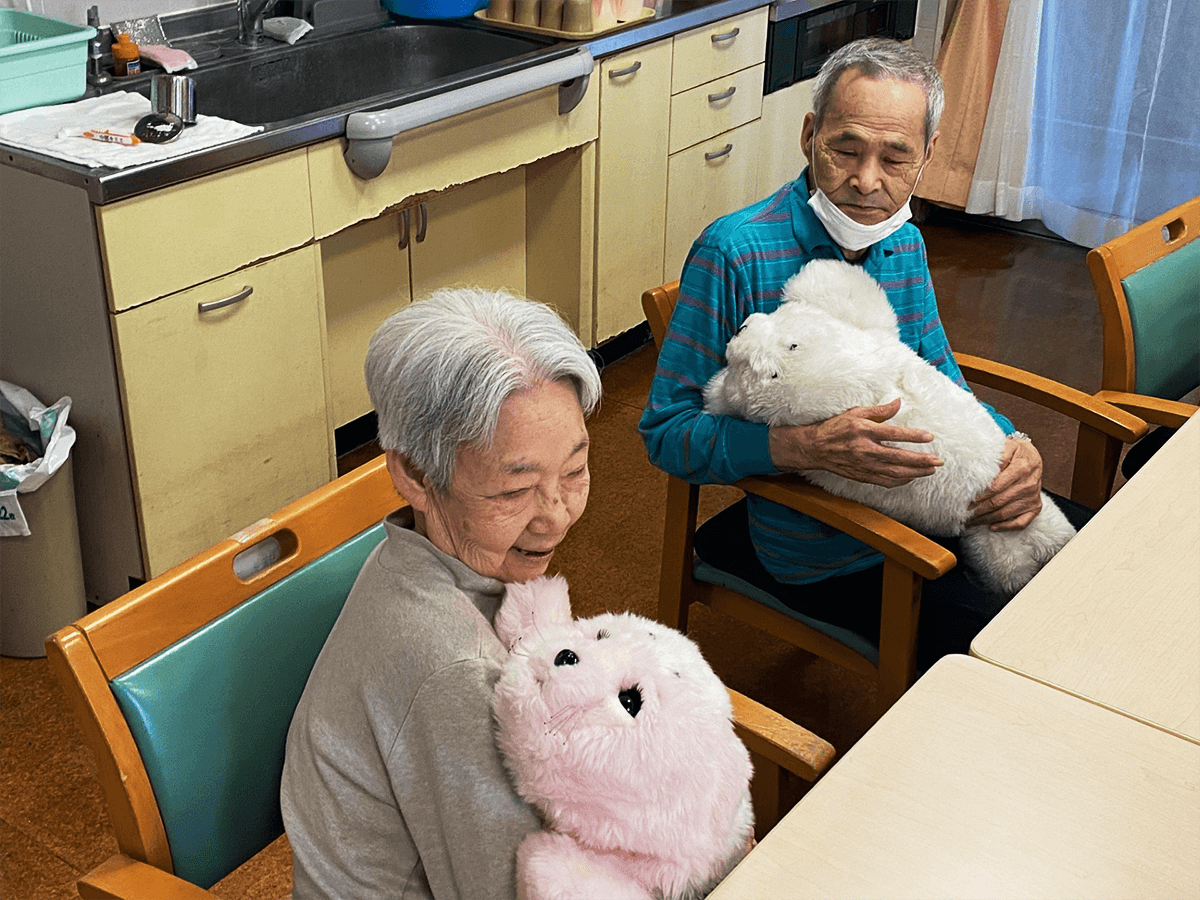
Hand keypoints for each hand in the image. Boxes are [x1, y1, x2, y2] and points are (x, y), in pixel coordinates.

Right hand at [768, 398, 941, 487]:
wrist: (815, 448)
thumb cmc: (836, 428)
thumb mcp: (855, 413)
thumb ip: (879, 410)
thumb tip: (899, 402)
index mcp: (864, 431)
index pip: (893, 434)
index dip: (913, 436)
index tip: (930, 437)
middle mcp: (864, 450)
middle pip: (898, 458)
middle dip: (921, 460)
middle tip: (938, 461)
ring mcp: (863, 465)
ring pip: (894, 472)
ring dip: (915, 472)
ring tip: (931, 470)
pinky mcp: (861, 475)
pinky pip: (884, 481)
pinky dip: (900, 481)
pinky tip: (911, 477)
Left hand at [967, 437, 1042, 529]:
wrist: (1033, 458)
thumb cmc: (1016, 453)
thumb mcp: (1007, 447)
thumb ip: (996, 456)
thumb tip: (983, 468)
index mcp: (1021, 468)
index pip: (995, 487)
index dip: (980, 496)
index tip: (966, 502)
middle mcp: (1028, 485)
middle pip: (998, 502)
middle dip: (978, 510)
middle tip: (964, 515)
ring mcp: (1032, 498)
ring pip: (1005, 513)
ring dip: (986, 519)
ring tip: (971, 521)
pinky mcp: (1035, 507)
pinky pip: (1021, 522)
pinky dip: (1006, 527)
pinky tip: (991, 527)